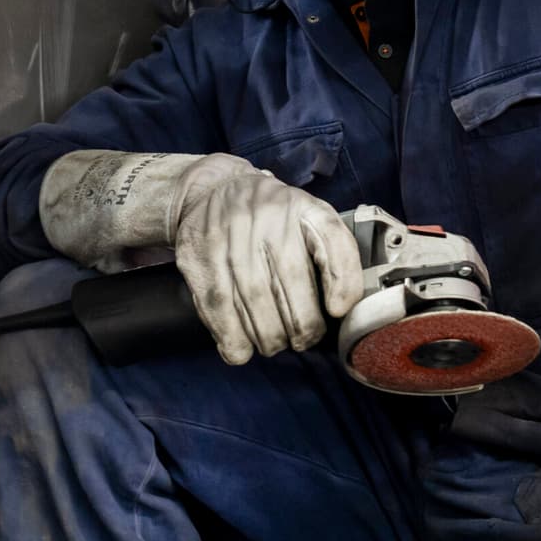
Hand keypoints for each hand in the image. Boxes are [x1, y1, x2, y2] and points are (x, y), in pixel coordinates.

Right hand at [170, 155, 363, 364]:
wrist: (212, 192)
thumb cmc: (272, 219)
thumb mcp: (310, 220)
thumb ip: (335, 254)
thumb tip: (339, 307)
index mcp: (302, 207)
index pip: (332, 239)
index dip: (342, 280)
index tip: (336, 310)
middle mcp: (267, 216)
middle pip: (291, 283)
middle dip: (302, 327)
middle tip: (302, 339)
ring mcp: (229, 236)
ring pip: (254, 301)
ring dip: (269, 336)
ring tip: (274, 343)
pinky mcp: (198, 256)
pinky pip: (218, 307)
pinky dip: (232, 338)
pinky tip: (241, 348)